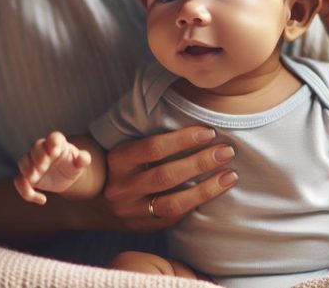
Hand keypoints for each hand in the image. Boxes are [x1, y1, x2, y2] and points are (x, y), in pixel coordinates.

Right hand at [13, 131, 91, 204]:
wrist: (65, 176)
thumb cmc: (73, 164)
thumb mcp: (81, 162)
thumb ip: (84, 159)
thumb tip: (83, 159)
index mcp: (58, 143)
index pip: (54, 137)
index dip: (53, 143)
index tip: (55, 152)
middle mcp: (43, 150)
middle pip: (35, 147)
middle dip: (38, 156)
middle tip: (43, 167)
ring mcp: (33, 162)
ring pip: (22, 161)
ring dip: (27, 169)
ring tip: (34, 178)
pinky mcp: (27, 177)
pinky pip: (19, 181)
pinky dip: (26, 191)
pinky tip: (42, 200)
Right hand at [103, 126, 237, 232]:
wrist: (99, 202)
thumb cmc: (123, 164)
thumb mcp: (125, 145)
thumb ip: (147, 132)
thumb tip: (187, 103)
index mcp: (117, 160)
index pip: (153, 148)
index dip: (183, 140)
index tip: (209, 132)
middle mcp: (122, 188)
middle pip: (166, 176)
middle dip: (200, 163)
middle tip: (226, 151)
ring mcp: (131, 211)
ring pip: (172, 204)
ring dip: (205, 190)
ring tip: (230, 175)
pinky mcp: (143, 227)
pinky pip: (174, 218)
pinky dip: (196, 204)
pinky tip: (214, 192)